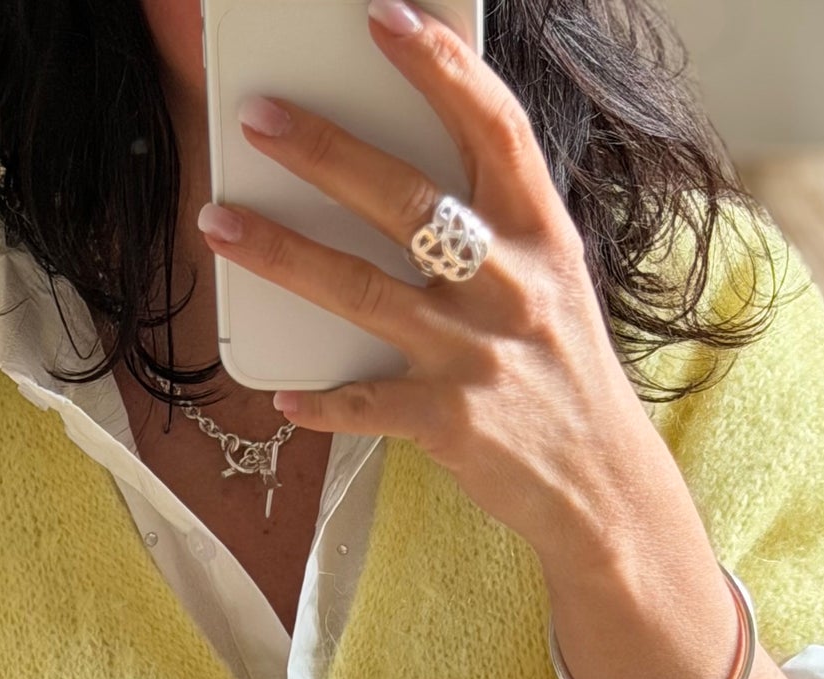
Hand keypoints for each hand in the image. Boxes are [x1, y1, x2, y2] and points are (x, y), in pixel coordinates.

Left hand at [196, 0, 681, 563]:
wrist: (604, 486)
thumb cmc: (564, 376)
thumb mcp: (553, 285)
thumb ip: (494, 230)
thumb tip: (399, 173)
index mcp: (541, 237)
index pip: (494, 129)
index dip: (440, 68)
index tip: (384, 18)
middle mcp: (510, 288)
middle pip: (407, 201)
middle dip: (324, 152)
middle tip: (258, 116)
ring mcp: (477, 356)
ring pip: (363, 291)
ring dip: (282, 254)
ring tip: (219, 222)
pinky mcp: (452, 423)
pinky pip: (367, 403)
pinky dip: (321, 402)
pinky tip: (282, 396)